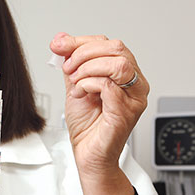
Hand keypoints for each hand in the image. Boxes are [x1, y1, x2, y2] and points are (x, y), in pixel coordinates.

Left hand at [50, 32, 148, 194]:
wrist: (88, 155)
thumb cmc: (87, 125)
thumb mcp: (75, 86)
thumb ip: (71, 64)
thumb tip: (61, 40)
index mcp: (126, 75)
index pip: (109, 44)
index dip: (81, 41)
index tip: (58, 46)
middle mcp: (135, 84)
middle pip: (117, 48)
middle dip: (84, 53)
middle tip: (67, 69)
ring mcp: (134, 98)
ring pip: (117, 64)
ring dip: (88, 69)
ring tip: (75, 84)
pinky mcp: (125, 112)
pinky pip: (108, 86)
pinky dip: (87, 84)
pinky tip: (79, 94)